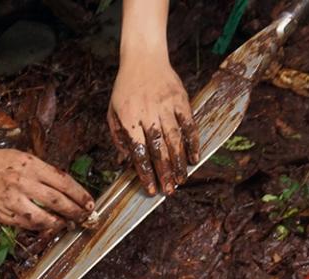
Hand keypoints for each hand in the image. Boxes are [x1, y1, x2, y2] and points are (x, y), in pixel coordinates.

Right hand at [0, 141, 92, 230]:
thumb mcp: (22, 157)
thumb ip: (41, 171)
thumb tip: (64, 187)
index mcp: (30, 165)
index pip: (63, 181)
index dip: (79, 194)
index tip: (89, 202)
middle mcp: (22, 182)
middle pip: (57, 201)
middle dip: (75, 211)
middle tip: (83, 216)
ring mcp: (12, 199)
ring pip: (42, 217)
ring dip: (57, 223)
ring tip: (65, 224)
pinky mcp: (2, 213)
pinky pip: (25, 224)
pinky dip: (38, 227)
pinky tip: (46, 226)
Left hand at [108, 57, 198, 195]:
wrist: (144, 57)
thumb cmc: (125, 88)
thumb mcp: (113, 111)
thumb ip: (119, 137)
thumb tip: (126, 162)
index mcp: (130, 118)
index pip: (139, 151)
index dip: (146, 172)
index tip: (150, 189)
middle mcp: (149, 113)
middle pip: (159, 149)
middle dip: (164, 173)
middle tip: (169, 191)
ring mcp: (166, 106)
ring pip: (175, 139)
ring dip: (179, 163)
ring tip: (181, 180)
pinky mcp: (181, 100)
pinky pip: (189, 124)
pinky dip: (193, 142)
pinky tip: (194, 158)